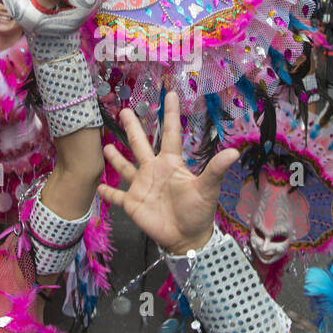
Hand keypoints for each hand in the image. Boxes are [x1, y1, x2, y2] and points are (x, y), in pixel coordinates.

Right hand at [98, 91, 239, 255]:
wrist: (187, 239)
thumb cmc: (199, 213)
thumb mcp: (207, 189)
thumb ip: (216, 170)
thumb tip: (235, 152)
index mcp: (171, 163)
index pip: (171, 133)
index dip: (171, 114)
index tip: (170, 93)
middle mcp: (154, 170)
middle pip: (141, 144)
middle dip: (133, 127)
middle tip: (124, 110)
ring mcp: (141, 186)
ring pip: (125, 167)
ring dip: (116, 158)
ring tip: (105, 145)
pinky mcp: (132, 203)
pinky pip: (116, 197)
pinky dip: (107, 193)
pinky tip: (97, 186)